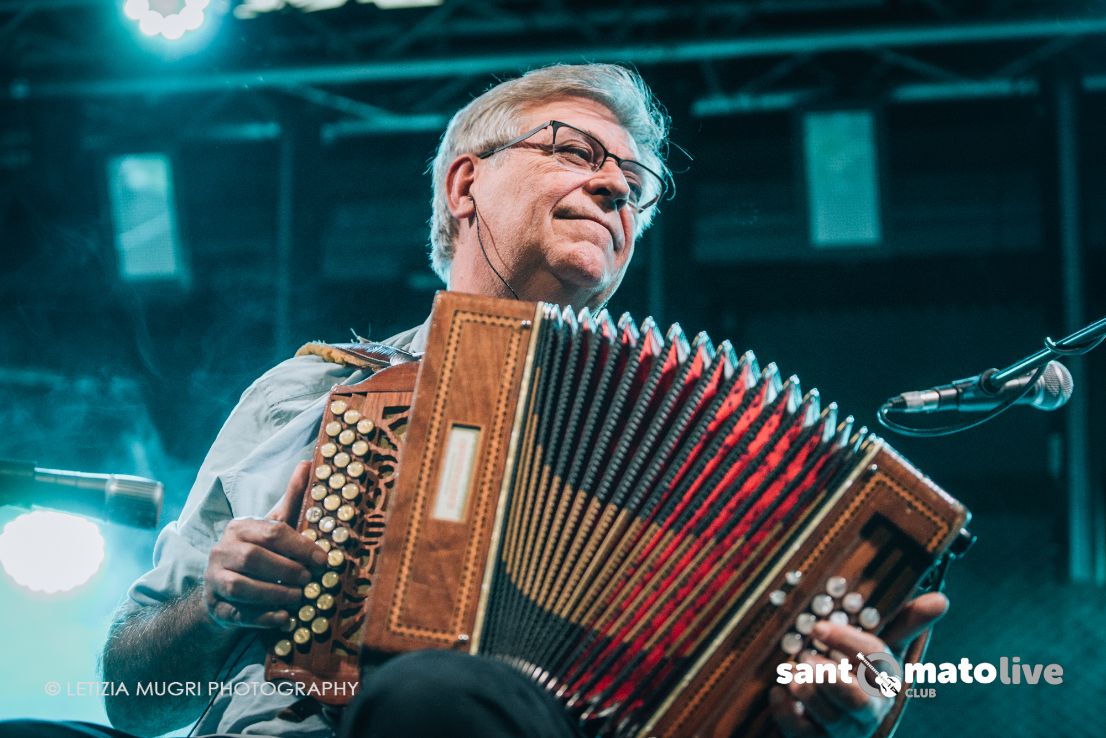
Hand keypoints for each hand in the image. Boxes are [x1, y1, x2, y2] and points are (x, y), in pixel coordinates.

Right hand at [203, 461, 327, 628]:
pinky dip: (262, 617)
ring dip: (275, 594)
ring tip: (299, 598)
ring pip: (242, 587)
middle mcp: (221, 550)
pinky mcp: (214, 606)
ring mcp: (214, 579)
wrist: (224, 592)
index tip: (324, 560)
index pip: (272, 532)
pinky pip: (237, 613)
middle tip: (311, 580)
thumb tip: (308, 463)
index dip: (301, 546)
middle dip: (287, 570)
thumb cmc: (258, 554)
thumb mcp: (273, 527)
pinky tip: (283, 618)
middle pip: (254, 558)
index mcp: (239, 527)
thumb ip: (291, 499)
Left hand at [770, 592, 948, 737]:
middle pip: (858, 699)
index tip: (820, 626)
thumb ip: (904, 623)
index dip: (848, 643)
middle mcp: (870, 710)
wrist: (831, 715)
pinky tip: (777, 692)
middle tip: (807, 655)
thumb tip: (942, 599)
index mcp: (887, 682)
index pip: (876, 663)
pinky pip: (802, 732)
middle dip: (830, 676)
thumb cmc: (857, 671)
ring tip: (791, 671)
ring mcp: (845, 730)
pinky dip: (786, 711)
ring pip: (830, 717)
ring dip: (807, 690)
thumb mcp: (878, 647)